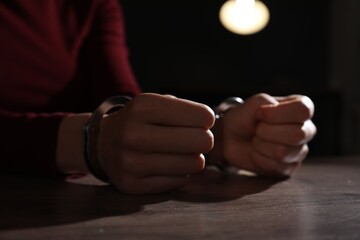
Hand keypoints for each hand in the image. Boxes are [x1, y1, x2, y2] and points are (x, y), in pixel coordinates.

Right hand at [97, 93, 214, 193]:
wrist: (103, 143)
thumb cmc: (139, 121)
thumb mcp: (154, 103)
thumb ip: (184, 109)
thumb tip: (209, 125)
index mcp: (143, 107)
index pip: (200, 116)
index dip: (206, 120)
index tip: (203, 122)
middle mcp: (134, 134)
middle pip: (200, 141)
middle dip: (204, 140)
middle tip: (197, 139)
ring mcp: (131, 162)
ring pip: (192, 164)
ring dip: (194, 158)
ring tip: (183, 152)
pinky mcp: (132, 184)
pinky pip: (178, 181)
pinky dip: (180, 173)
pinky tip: (168, 165)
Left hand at [220, 93, 315, 176]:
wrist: (230, 138)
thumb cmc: (245, 118)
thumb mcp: (253, 103)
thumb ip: (266, 102)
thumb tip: (271, 117)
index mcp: (301, 109)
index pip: (303, 110)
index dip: (278, 114)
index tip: (260, 114)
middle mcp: (305, 130)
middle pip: (296, 135)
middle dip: (266, 131)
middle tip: (257, 129)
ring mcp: (299, 151)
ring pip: (283, 152)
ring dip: (260, 145)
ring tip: (256, 140)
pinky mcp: (289, 168)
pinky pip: (275, 166)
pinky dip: (258, 158)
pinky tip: (257, 152)